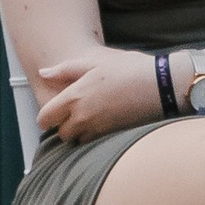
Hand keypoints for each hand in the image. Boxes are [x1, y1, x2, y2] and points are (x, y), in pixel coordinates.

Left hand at [35, 46, 169, 140]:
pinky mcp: (112, 136)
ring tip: (88, 117)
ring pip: (77, 140)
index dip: (45, 116)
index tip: (52, 112)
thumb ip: (65, 69)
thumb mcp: (94, 61)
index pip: (45, 118)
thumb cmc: (129, 69)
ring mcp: (98, 129)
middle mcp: (82, 117)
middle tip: (72, 112)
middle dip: (63, 126)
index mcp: (74, 97)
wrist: (161, 86)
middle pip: (61, 134)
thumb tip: (43, 73)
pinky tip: (102, 121)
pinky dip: (92, 136)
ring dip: (78, 133)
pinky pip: (93, 142)